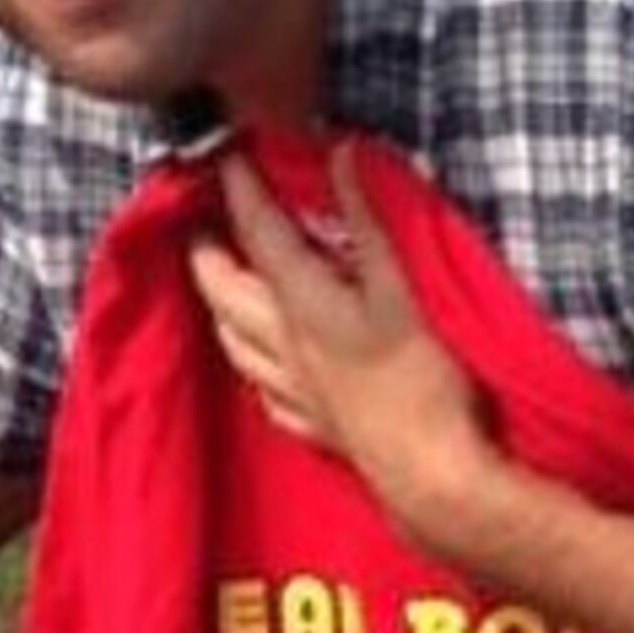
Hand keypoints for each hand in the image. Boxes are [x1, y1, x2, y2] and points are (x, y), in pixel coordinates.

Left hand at [188, 141, 497, 522]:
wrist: (432, 477)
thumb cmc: (424, 380)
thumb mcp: (403, 286)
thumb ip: (369, 219)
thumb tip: (342, 155)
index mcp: (302, 302)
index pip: (257, 233)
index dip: (239, 190)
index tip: (226, 156)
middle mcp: (283, 345)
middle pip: (222, 289)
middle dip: (207, 250)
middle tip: (201, 221)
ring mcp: (292, 391)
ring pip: (232, 342)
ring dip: (219, 308)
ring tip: (220, 287)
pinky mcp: (313, 428)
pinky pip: (264, 391)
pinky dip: (254, 366)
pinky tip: (262, 367)